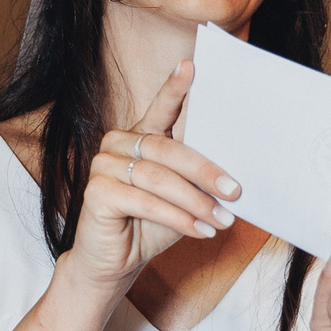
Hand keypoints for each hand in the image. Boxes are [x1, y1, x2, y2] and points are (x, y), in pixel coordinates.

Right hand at [56, 61, 239, 297]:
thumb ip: (198, 179)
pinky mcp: (96, 192)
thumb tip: (235, 177)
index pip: (160, 107)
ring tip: (221, 220)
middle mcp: (118, 143)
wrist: (116, 263)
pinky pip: (144, 201)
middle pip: (167, 149)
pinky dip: (176, 218)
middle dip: (205, 171)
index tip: (192, 66)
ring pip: (158, 178)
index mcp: (141, 136)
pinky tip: (199, 231)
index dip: (174, 87)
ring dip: (196, 202)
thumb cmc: (152, 226)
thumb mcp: (183, 198)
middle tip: (235, 191)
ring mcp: (102, 165)